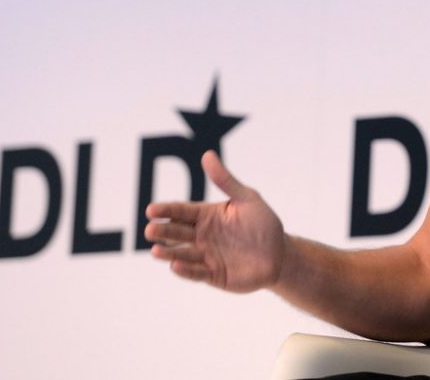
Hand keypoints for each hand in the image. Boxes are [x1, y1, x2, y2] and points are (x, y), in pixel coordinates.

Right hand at [145, 151, 285, 292]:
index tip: (151, 210)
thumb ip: (226, 180)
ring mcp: (206, 256)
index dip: (166, 211)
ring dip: (169, 253)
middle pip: (177, 233)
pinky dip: (186, 270)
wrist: (279, 254)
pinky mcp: (213, 275)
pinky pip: (197, 272)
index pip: (182, 212)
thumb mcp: (247, 198)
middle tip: (149, 230)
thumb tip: (207, 154)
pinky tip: (175, 266)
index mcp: (206, 215)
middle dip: (163, 231)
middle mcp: (201, 236)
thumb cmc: (262, 223)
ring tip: (156, 250)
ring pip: (182, 254)